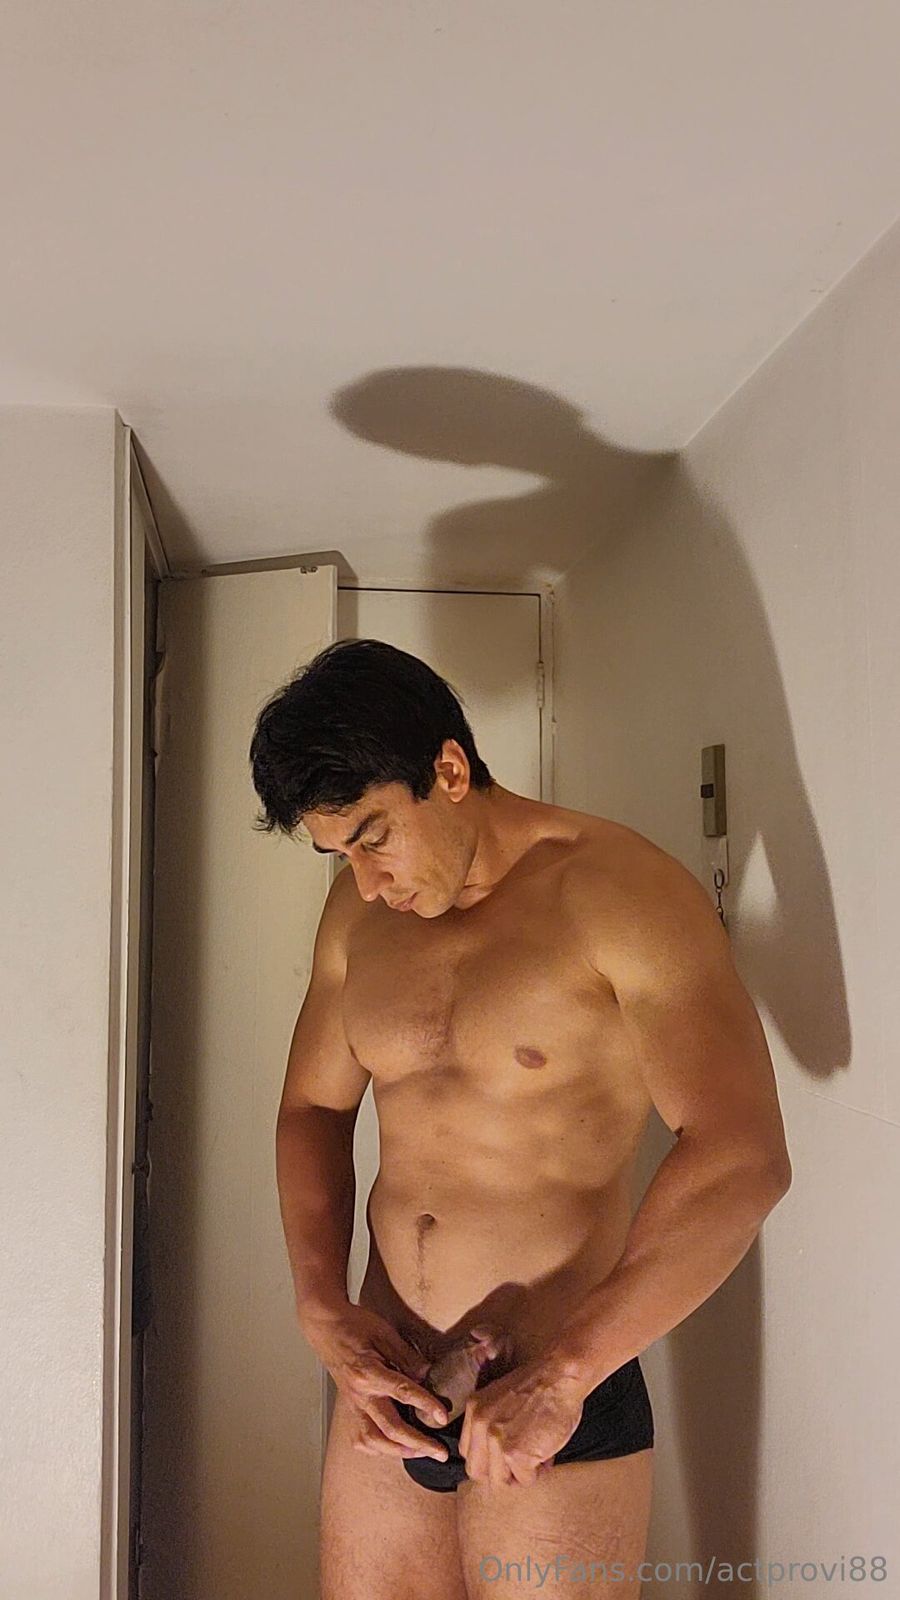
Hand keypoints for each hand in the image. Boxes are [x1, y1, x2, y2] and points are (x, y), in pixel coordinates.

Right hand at [303, 1302, 451, 1462]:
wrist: (325, 1327)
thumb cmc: (354, 1325)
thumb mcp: (384, 1332)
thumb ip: (406, 1356)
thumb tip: (428, 1375)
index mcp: (369, 1372)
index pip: (402, 1392)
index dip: (425, 1405)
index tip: (442, 1416)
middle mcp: (359, 1394)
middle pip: (390, 1428)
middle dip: (418, 1443)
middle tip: (439, 1452)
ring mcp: (352, 1405)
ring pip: (372, 1441)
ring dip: (398, 1451)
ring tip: (419, 1452)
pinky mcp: (349, 1409)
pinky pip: (360, 1439)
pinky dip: (377, 1449)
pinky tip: (392, 1447)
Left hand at [458, 1357, 585, 1487]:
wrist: (561, 1375)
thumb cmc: (542, 1385)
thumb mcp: (502, 1398)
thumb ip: (491, 1423)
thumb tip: (494, 1456)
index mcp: (475, 1409)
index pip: (468, 1451)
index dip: (488, 1458)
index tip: (505, 1456)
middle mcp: (480, 1425)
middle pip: (477, 1471)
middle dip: (500, 1473)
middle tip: (520, 1464)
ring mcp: (496, 1440)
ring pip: (500, 1480)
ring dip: (520, 1474)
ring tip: (537, 1457)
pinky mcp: (516, 1455)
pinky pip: (525, 1480)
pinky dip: (538, 1471)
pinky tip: (547, 1454)